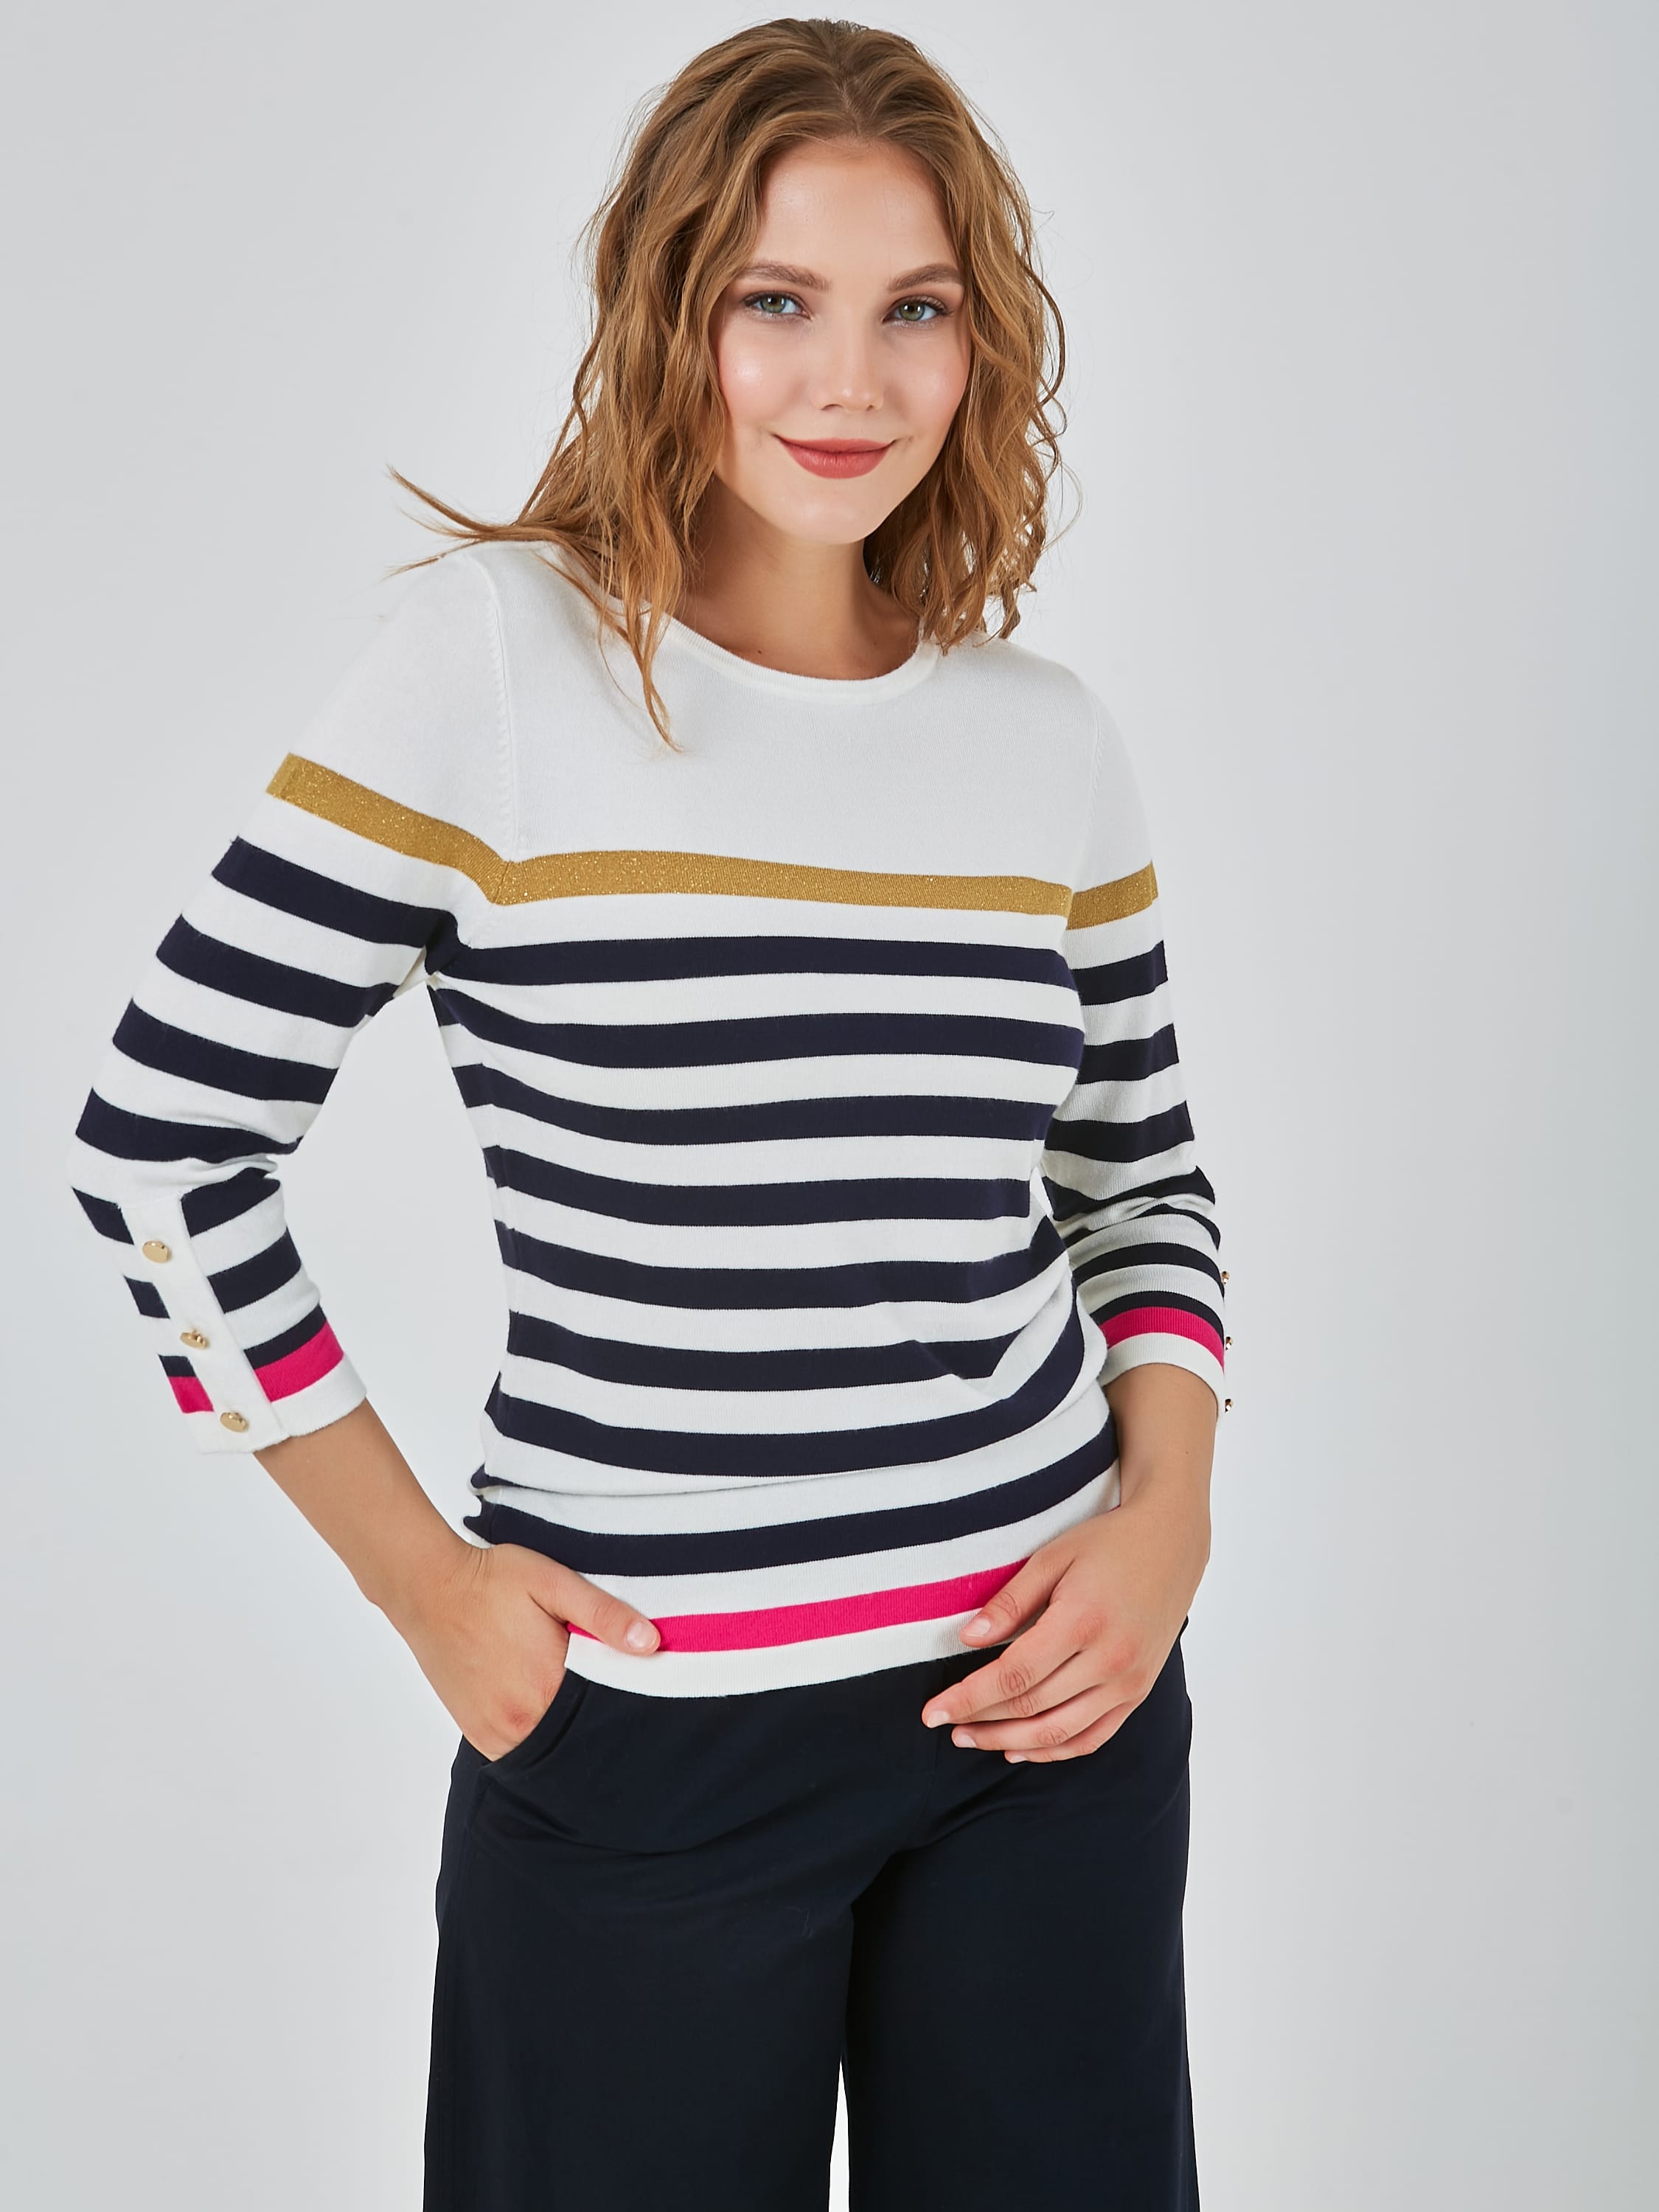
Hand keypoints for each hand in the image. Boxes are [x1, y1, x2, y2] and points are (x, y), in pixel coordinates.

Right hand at [389, 1539, 660, 1760]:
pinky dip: (537, 1733)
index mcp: (547, 1690)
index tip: (632, 1685)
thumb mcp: (554, 1583)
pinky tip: (542, 1703)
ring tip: (569, 1691)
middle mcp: (519, 1723)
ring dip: (564, 1728)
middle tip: (604, 1689)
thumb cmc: (492, 1581)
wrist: (428, 1588)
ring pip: (548, 1748)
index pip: (603, 1716)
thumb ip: (603, 1614)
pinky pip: (519, 1749)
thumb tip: (650, 1643)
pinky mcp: (476, 1733)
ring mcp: (494, 1734)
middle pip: (576, 1738)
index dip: (623, 1703)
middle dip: (593, 1719)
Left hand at [919, 1369, 1212, 1759]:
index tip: (932, 1712)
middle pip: (1033, 1707)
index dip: (968, 1698)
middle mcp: (1110, 1659)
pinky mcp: (1139, 1691)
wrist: (1172, 1542)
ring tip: (973, 1740)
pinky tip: (1022, 1749)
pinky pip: (1093, 1736)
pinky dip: (1055, 1749)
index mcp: (1082, 1621)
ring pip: (1061, 1731)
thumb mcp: (1052, 1557)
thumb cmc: (1107, 1543)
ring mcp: (1129, 1681)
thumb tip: (967, 1640)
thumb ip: (1010, 1602)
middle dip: (982, 1722)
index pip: (1013, 1675)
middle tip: (945, 1726)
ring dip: (1012, 1743)